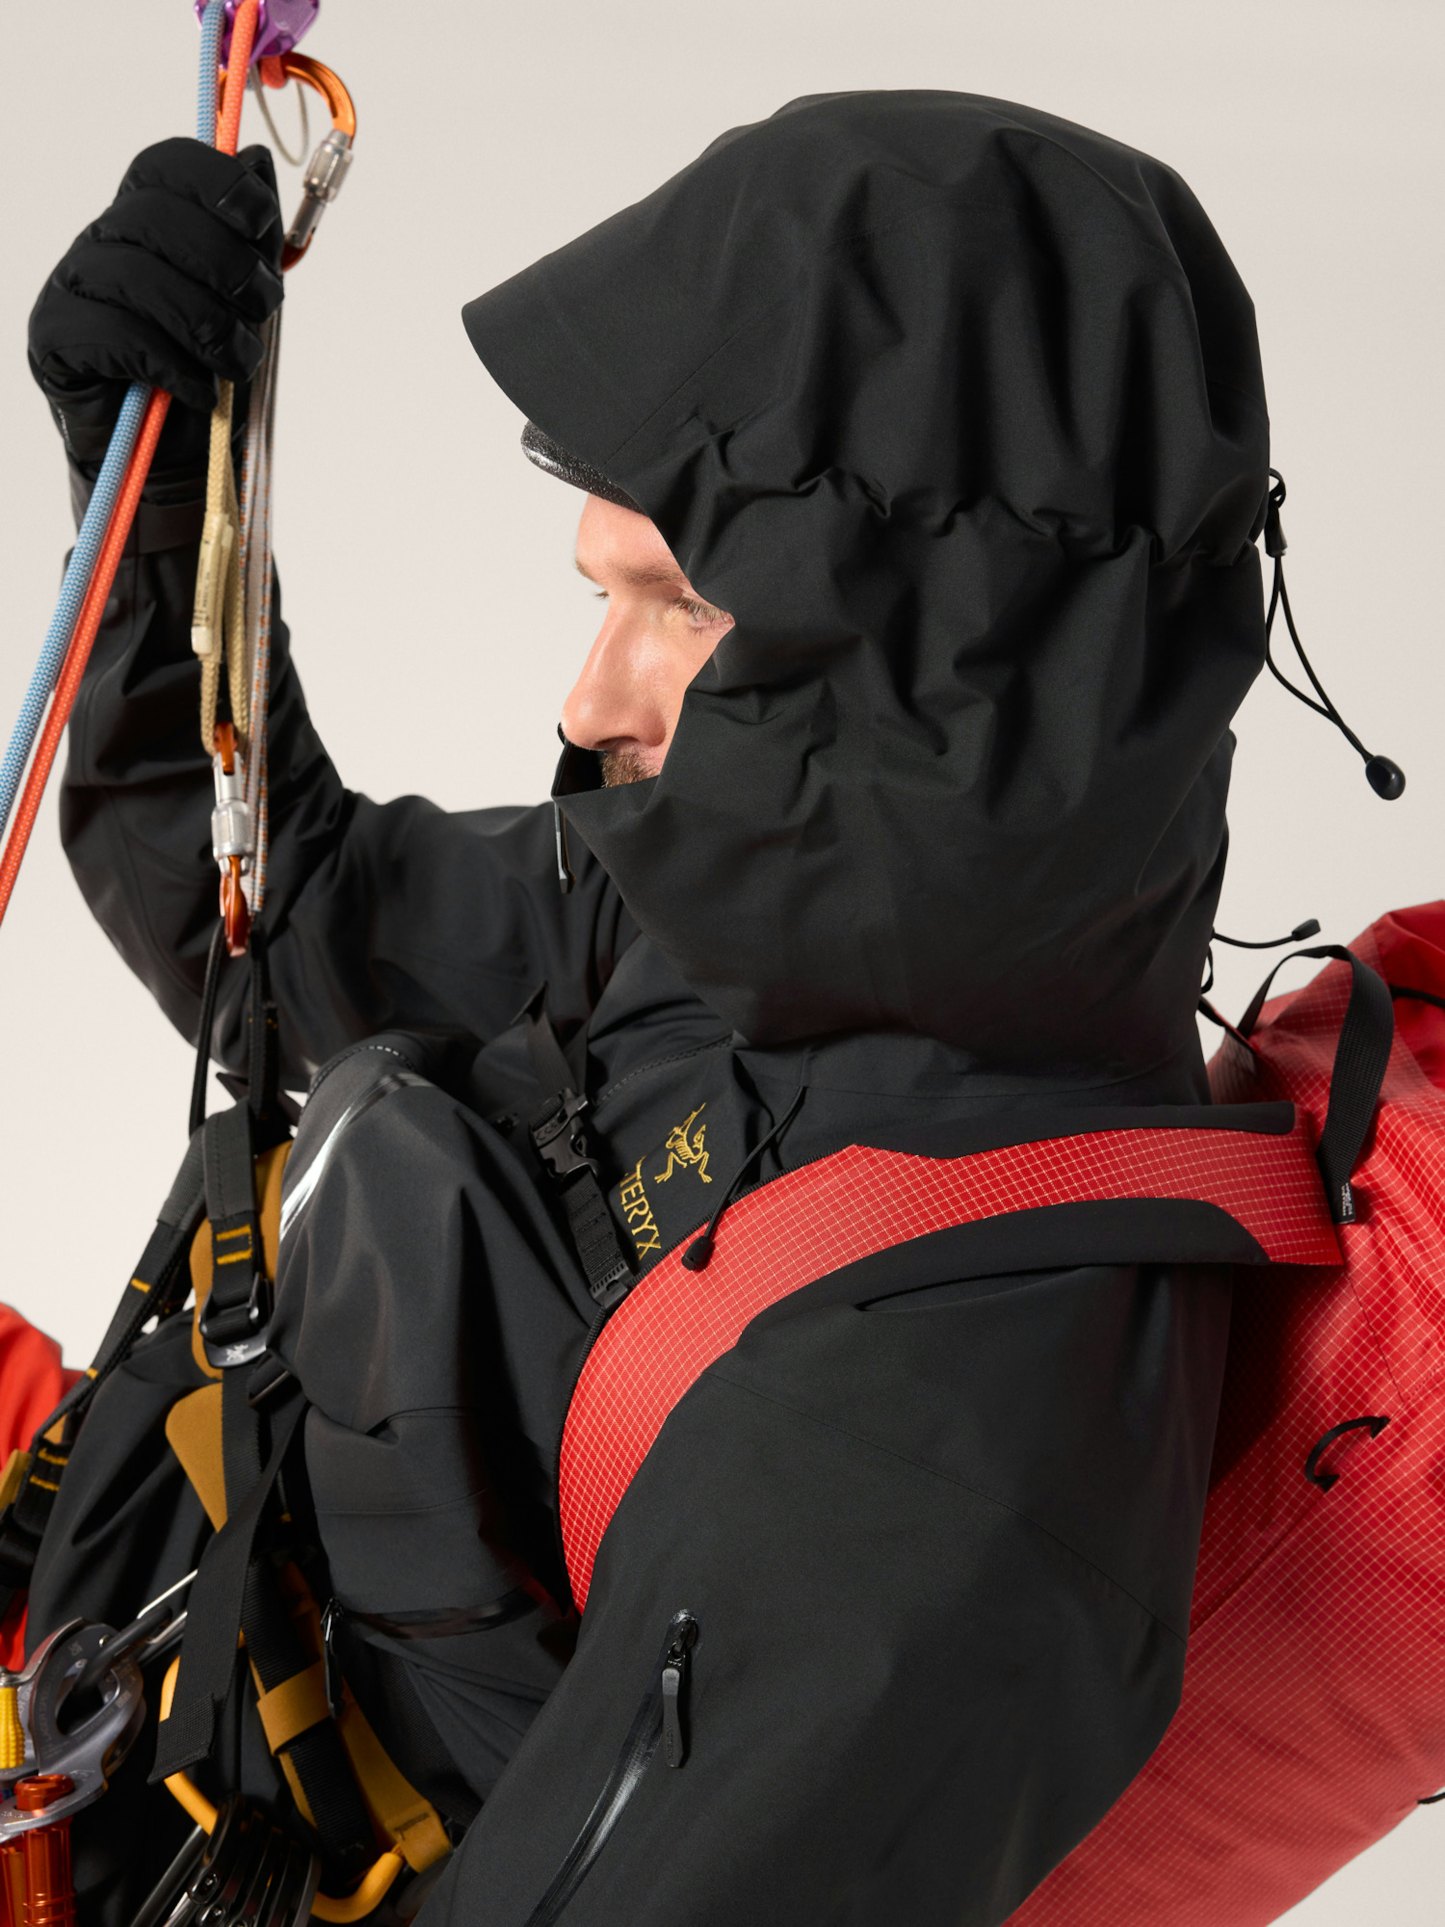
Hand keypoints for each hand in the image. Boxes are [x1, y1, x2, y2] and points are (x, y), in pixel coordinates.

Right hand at [28, 137, 283, 456]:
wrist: (174, 459)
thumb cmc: (206, 370)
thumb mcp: (243, 301)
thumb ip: (250, 236)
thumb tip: (254, 160)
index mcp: (147, 219)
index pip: (166, 164)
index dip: (217, 182)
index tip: (259, 222)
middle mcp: (103, 241)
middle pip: (156, 215)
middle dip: (226, 264)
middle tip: (262, 310)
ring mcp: (73, 287)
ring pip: (140, 277)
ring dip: (207, 325)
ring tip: (235, 363)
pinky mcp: (54, 341)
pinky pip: (116, 335)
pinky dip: (172, 366)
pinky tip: (196, 390)